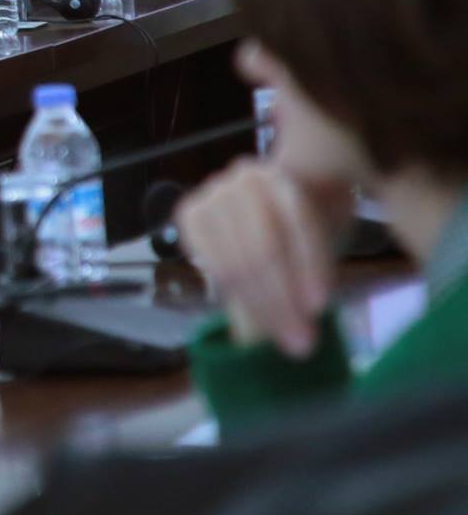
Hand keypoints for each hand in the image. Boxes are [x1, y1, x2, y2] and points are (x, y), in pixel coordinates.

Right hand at [175, 156, 354, 356]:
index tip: (321, 308)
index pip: (300, 220)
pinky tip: (258, 318)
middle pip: (265, 247)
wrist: (269, 203)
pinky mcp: (190, 214)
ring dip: (262, 309)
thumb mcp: (326, 232)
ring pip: (236, 262)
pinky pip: (213, 265)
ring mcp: (213, 194)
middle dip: (284, 300)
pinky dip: (237, 297)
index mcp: (288, 171)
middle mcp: (245, 176)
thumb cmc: (306, 226)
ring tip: (286, 340)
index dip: (310, 265)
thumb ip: (323, 257)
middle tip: (304, 343)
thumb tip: (320, 311)